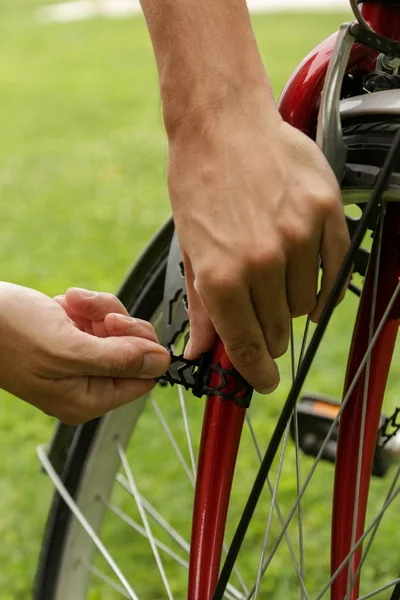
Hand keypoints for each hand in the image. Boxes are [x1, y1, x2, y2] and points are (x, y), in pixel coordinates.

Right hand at [0, 284, 169, 423]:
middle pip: (134, 352)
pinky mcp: (72, 341)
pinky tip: (63, 304)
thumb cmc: (9, 332)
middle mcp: (86, 386)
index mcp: (87, 400)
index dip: (138, 348)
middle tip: (93, 312)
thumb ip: (119, 359)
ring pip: (117, 331)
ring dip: (98, 309)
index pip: (143, 379)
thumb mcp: (69, 348)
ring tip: (70, 303)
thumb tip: (162, 362)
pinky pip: (98, 320)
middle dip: (116, 322)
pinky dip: (85, 307)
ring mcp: (79, 363)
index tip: (115, 325)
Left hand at [168, 102, 349, 392]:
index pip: (247, 345)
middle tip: (261, 322)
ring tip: (274, 279)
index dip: (256, 371)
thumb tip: (201, 351)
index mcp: (222, 275)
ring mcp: (300, 236)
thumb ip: (201, 307)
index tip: (264, 380)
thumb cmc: (199, 184)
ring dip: (291, 304)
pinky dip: (322, 283)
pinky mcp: (326, 213)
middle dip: (268, 335)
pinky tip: (306, 276)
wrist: (223, 124)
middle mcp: (263, 261)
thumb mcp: (189, 250)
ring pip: (307, 304)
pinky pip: (334, 271)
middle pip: (278, 330)